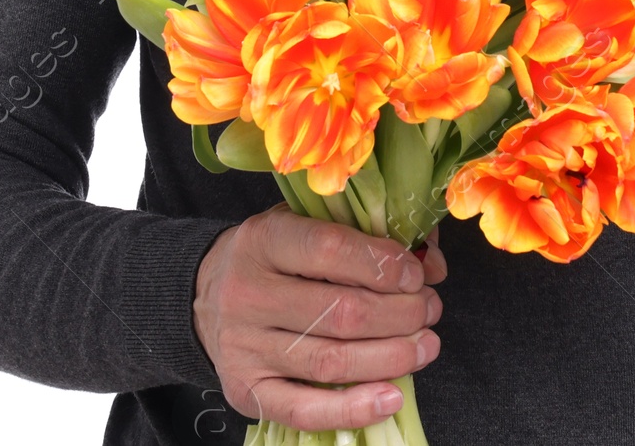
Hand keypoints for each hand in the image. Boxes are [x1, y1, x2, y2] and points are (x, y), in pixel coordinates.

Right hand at [194, 206, 445, 432]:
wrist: (204, 293)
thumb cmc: (273, 255)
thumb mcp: (308, 224)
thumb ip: (366, 235)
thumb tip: (430, 263)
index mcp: (263, 240)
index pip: (330, 250)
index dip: (382, 264)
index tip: (417, 273)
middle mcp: (248, 294)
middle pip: (340, 312)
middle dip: (400, 314)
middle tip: (430, 308)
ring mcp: (244, 348)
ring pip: (330, 361)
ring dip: (392, 357)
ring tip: (426, 345)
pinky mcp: (246, 391)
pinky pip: (304, 410)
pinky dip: (353, 408)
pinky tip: (392, 396)